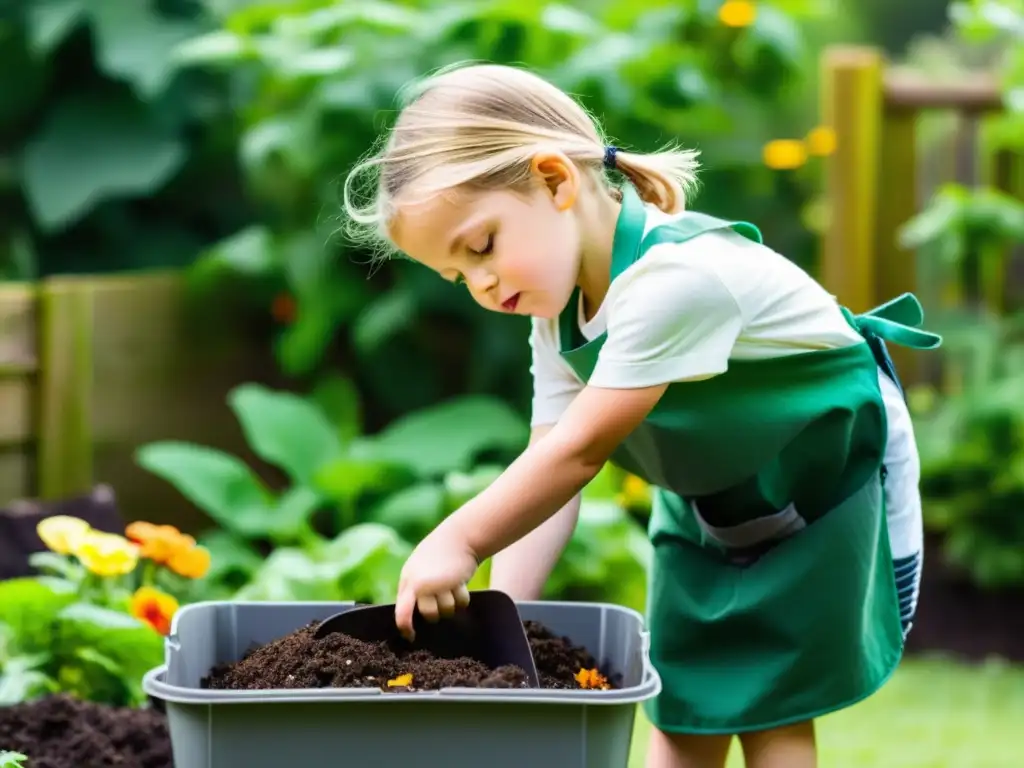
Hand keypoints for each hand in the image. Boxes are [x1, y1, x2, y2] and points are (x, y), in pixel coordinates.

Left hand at [395, 523, 478, 641]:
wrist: (458, 538)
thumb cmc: (436, 556)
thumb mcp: (417, 570)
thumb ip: (412, 590)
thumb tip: (410, 617)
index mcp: (408, 581)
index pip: (402, 613)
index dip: (406, 628)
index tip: (411, 637)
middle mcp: (420, 583)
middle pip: (429, 615)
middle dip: (436, 614)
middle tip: (441, 601)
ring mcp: (437, 583)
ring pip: (446, 610)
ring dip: (451, 603)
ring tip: (451, 587)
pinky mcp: (455, 582)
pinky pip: (461, 603)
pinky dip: (463, 597)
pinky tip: (460, 583)